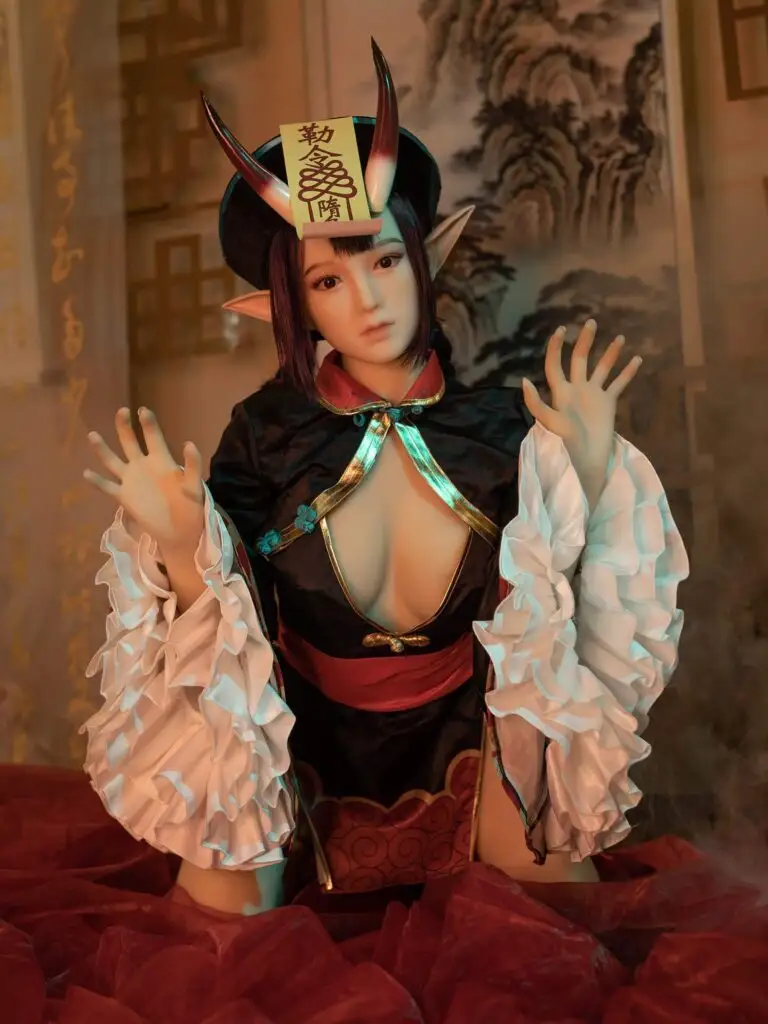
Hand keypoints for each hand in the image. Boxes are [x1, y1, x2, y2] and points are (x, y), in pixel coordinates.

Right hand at [84, 407, 204, 552]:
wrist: (181, 531)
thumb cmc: (190, 507)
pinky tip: (86, 473)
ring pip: (113, 461)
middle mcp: (143, 466)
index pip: (153, 438)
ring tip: (92, 434)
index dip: (148, 424)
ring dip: (102, 449)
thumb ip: (192, 465)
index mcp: (161, 461)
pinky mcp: (123, 497)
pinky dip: (97, 481)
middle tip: (122, 411)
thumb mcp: (194, 486)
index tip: (143, 410)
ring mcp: (131, 480)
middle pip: (130, 442)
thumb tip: (189, 443)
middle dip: (124, 427)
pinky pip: (107, 486)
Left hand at [522, 320, 640, 506]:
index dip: (556, 347)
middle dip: (585, 341)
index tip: (561, 329)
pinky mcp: (608, 403)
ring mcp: (593, 395)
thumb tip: (524, 380)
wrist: (587, 460)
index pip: (556, 364)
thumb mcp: (549, 422)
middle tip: (591, 322)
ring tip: (621, 338)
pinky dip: (628, 373)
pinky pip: (619, 384)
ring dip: (611, 353)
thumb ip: (536, 402)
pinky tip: (637, 359)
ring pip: (602, 368)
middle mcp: (576, 389)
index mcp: (561, 392)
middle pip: (580, 360)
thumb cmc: (566, 443)